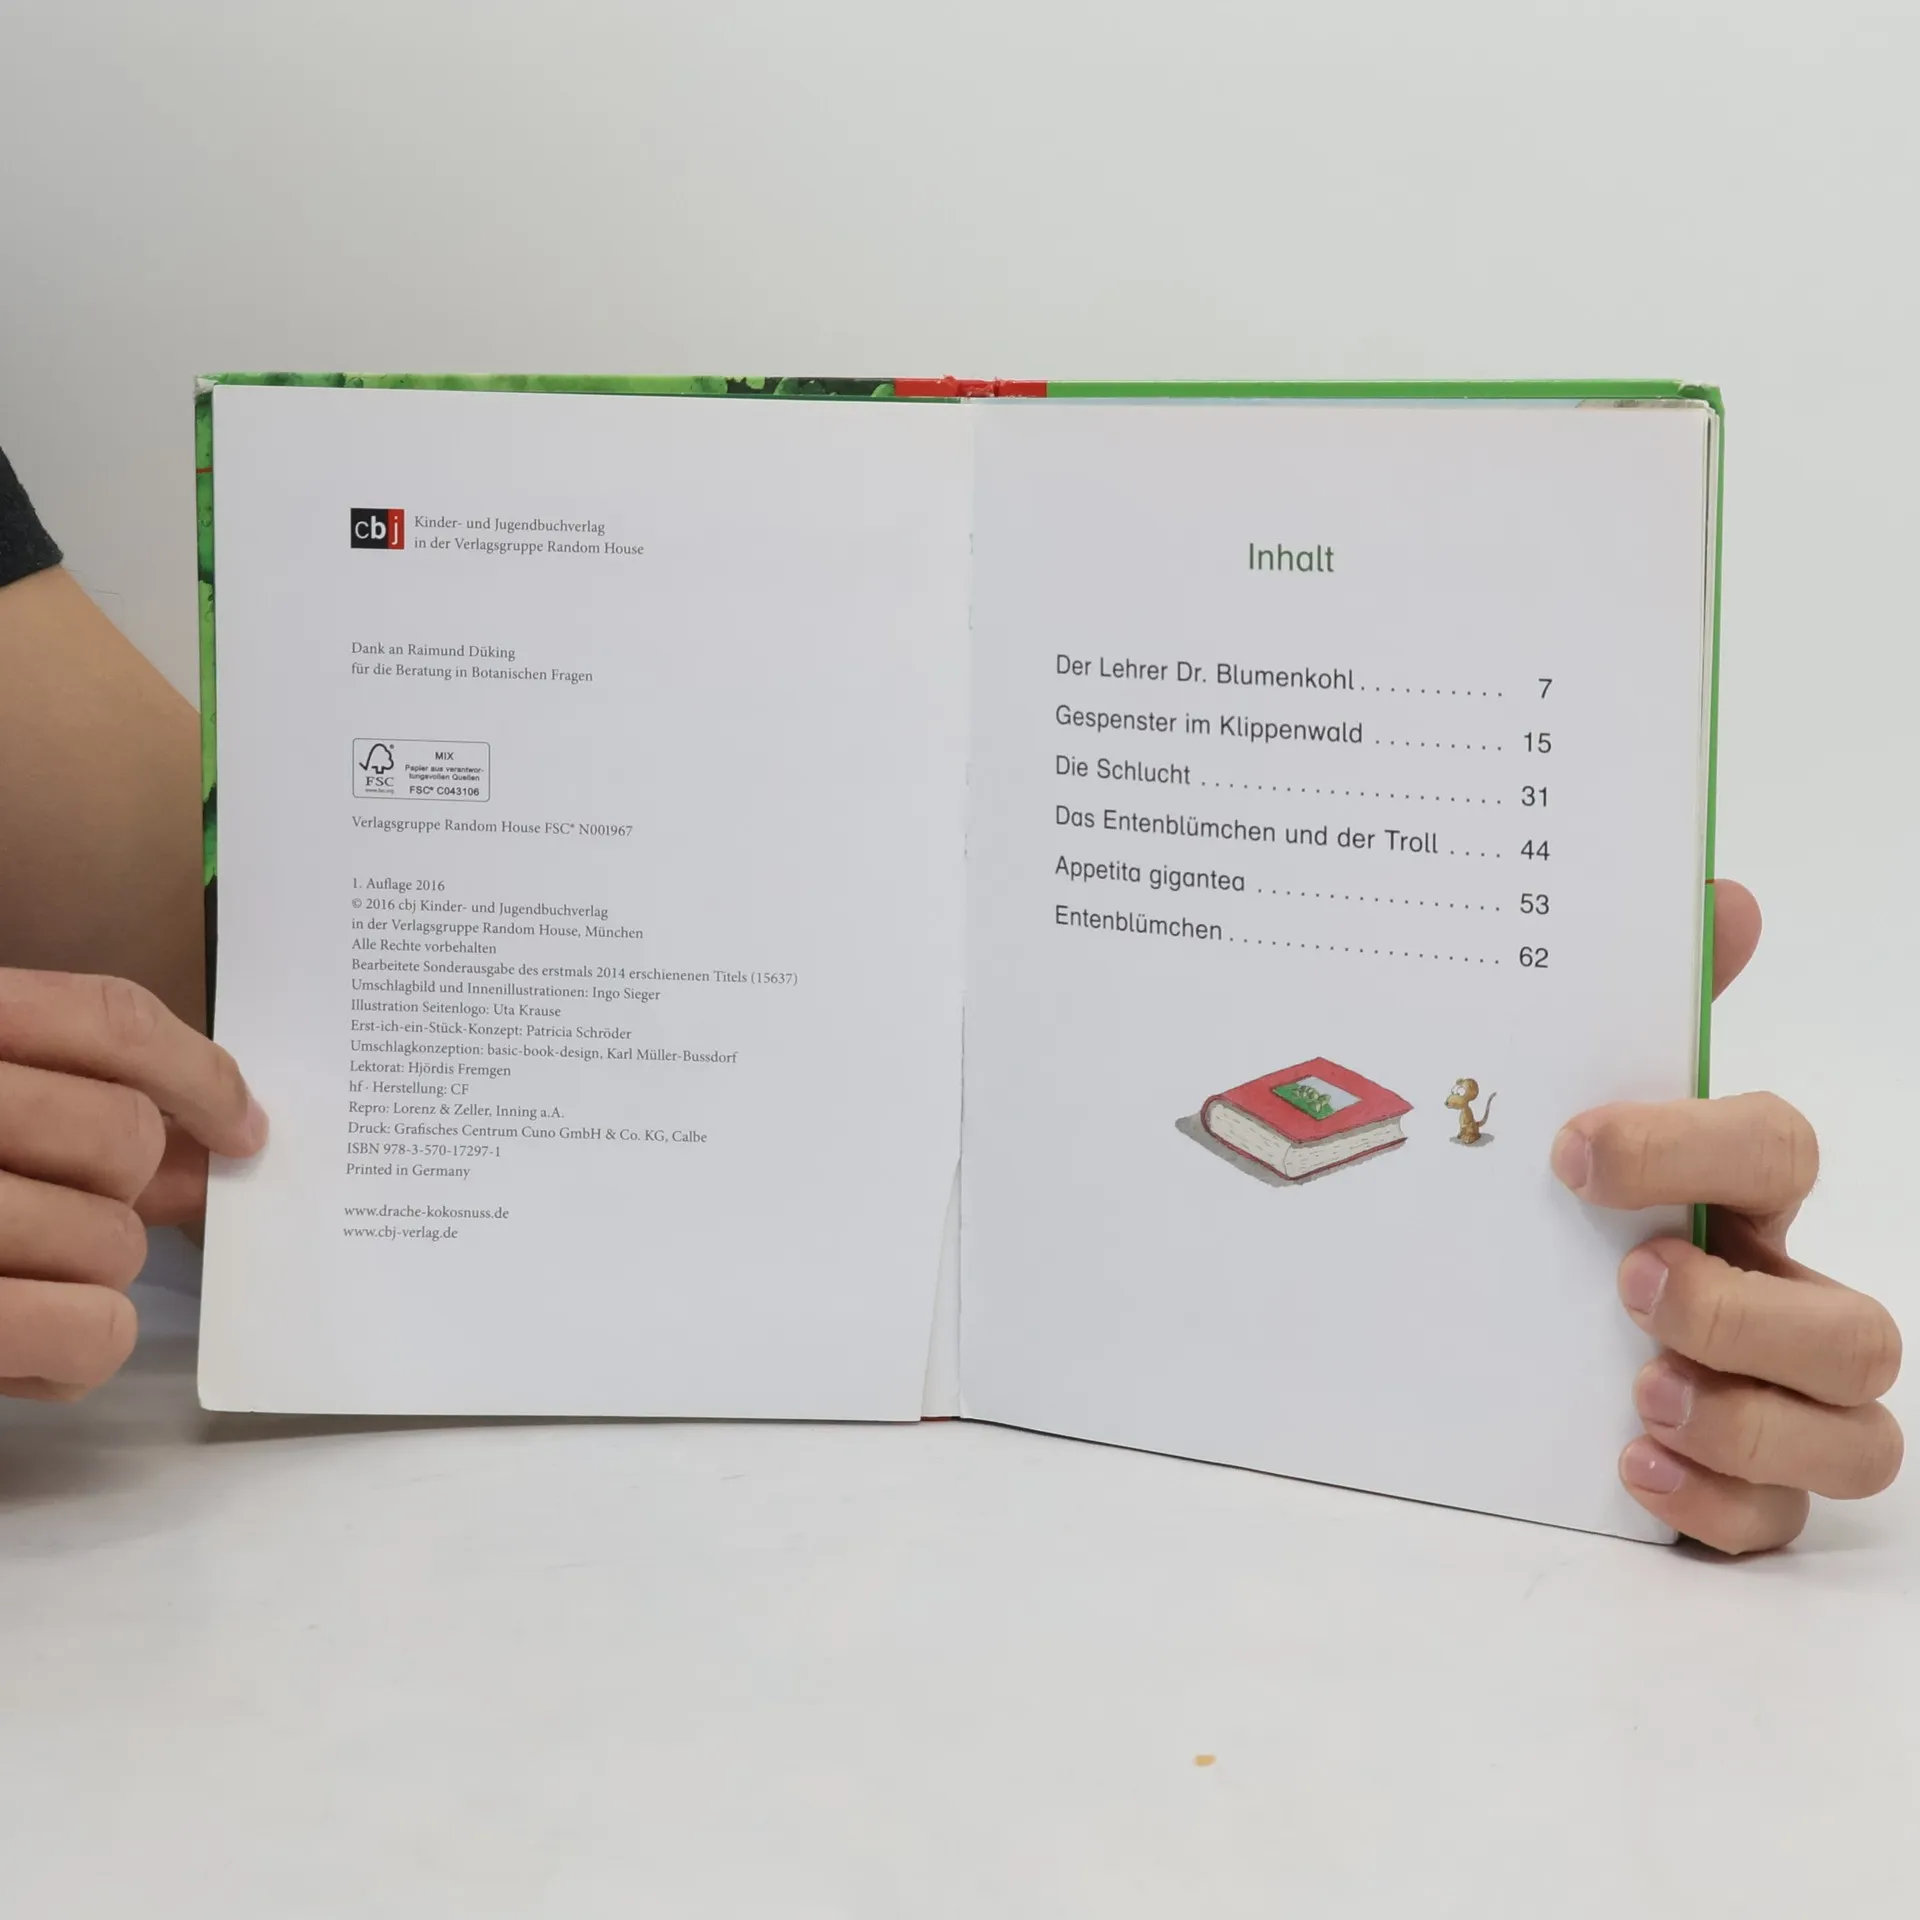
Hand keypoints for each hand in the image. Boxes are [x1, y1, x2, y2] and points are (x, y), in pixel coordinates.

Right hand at [0, 969, 266, 1399]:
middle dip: (122, 1188)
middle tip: (68, 1210)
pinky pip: (90, 1331)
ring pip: (113, 1240)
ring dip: (91, 1271)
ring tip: (14, 1278)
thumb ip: (56, 1100)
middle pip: (123, 1135)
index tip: (241, 1125)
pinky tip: (30, 1345)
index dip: (199, 1070)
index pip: (105, 1018)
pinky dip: (80, 1346)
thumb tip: (202, 1143)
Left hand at [1552, 882, 1901, 1552]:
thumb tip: (1722, 897)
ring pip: (1860, 1438)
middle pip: (1858, 1328)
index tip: (1573, 1150)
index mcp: (1734, 1198)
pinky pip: (1778, 1525)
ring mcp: (1769, 1406)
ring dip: (1753, 1420)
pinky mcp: (1731, 1490)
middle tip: (1630, 1284)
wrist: (1478, 1322)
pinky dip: (1716, 1502)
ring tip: (1636, 1387)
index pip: (1779, 1151)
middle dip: (1747, 1315)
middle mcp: (1776, 1302)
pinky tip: (1626, 1464)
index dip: (1695, 1147)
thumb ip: (1639, 1008)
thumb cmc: (1549, 1200)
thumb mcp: (1564, 1103)